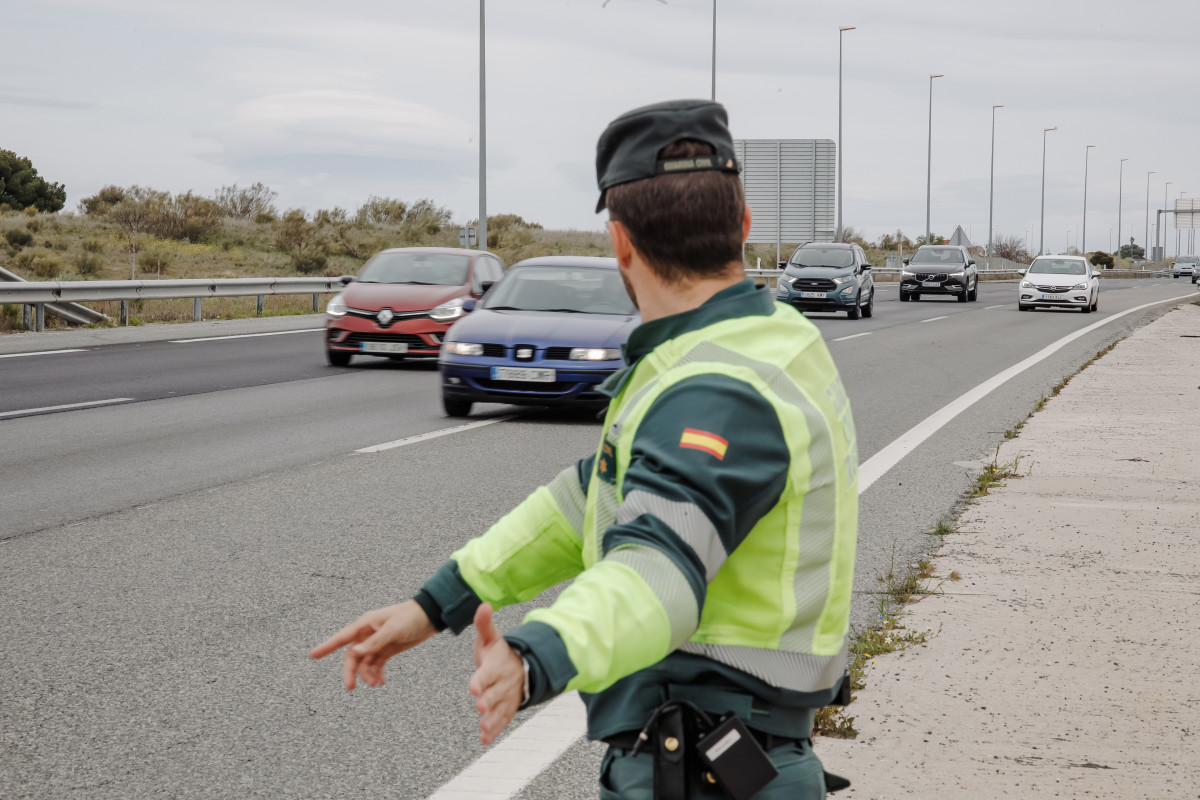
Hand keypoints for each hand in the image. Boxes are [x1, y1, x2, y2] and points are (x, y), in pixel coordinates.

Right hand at [309, 599, 436, 689]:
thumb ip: (375, 641)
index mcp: (366, 624)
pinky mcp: (387, 649)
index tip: (312, 655)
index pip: (342, 638)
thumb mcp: (393, 629)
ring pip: (364, 662)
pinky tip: (381, 682)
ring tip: (376, 683)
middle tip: (351, 687)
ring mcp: (377, 643)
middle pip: (353, 656)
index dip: (326, 646)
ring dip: (367, 674)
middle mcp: (368, 634)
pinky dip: (377, 674)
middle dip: (351, 671)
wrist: (430, 616)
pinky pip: (376, 664)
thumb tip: (356, 652)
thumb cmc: (410, 617)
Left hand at [468, 603, 524, 744]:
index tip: (474, 686)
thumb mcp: (491, 636)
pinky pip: (503, 720)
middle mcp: (504, 682)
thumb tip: (483, 605)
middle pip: (496, 693)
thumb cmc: (500, 652)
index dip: (482, 679)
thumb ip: (484, 623)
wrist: (521, 665)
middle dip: (488, 700)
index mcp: (497, 665)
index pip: (489, 672)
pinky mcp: (508, 708)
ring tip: (484, 728)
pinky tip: (485, 739)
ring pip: (500, 709)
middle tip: (480, 706)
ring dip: (492, 719)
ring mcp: (507, 697)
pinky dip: (495, 730)